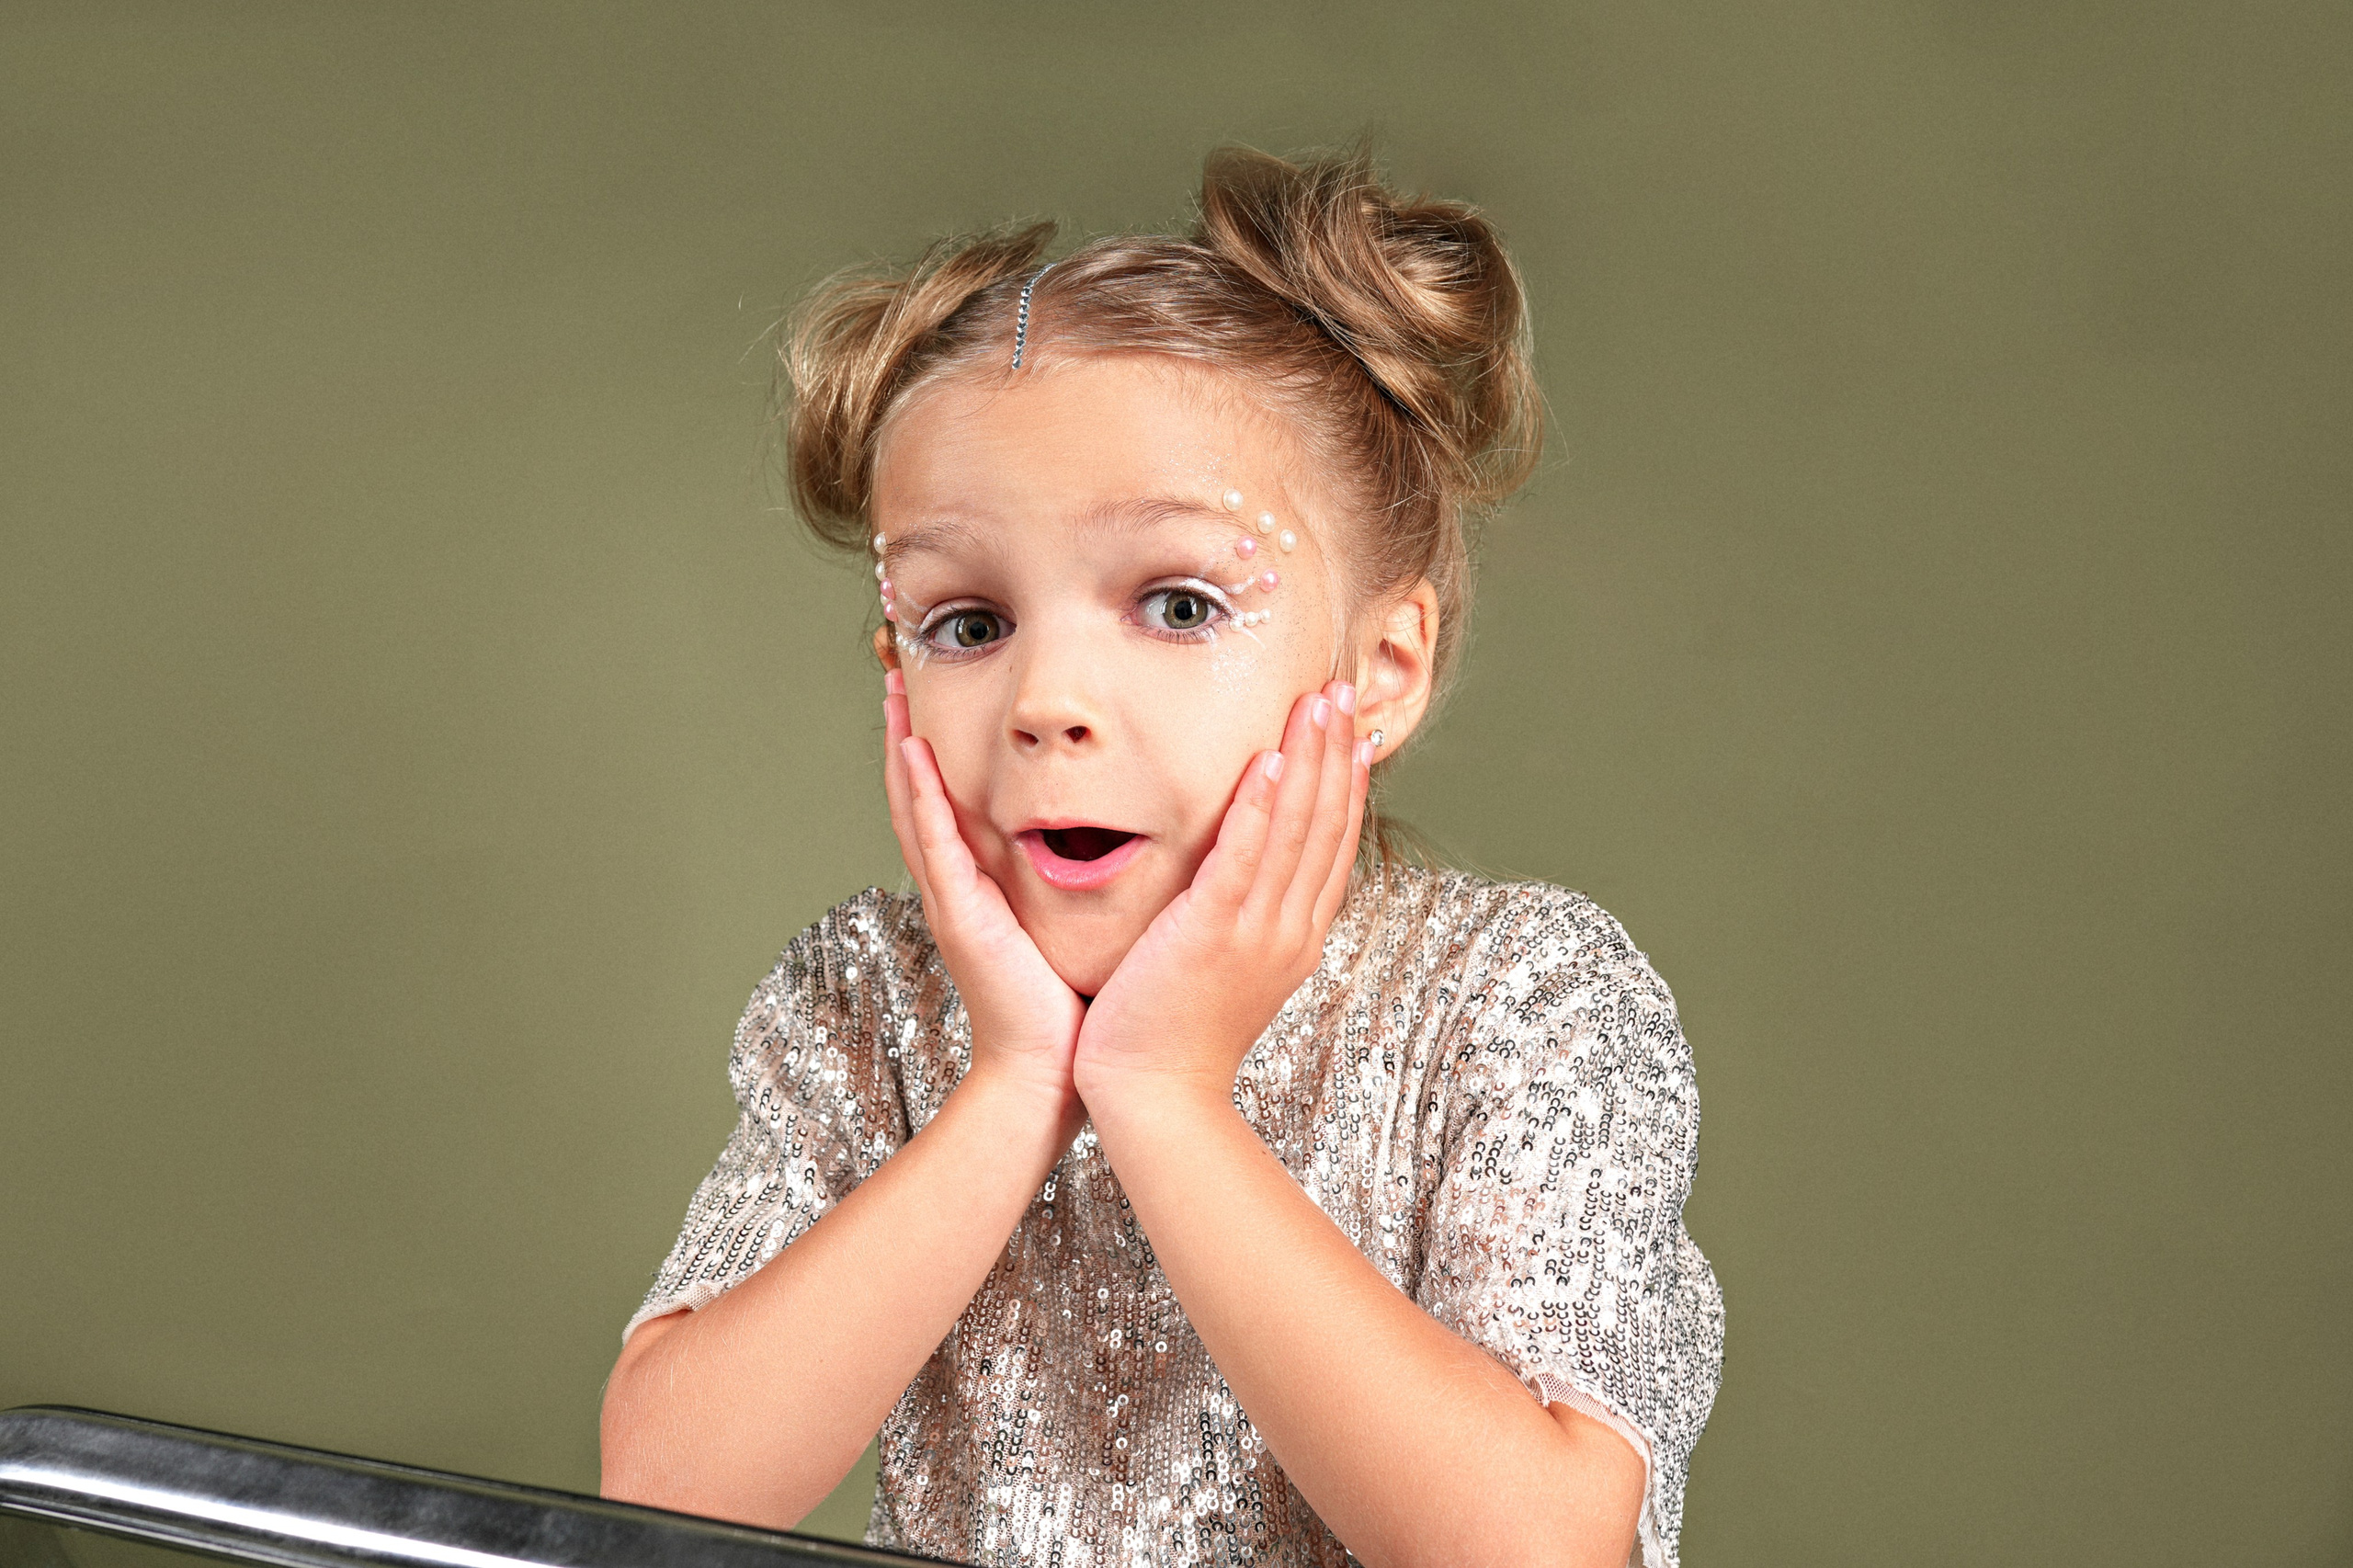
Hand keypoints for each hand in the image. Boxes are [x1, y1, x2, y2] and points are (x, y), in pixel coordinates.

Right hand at [882, 670, 1085, 1126]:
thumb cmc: (1067, 1008)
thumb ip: (1072, 885)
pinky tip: (913, 752)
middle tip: (897, 673)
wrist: (1049, 1074)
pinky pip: (936, 844)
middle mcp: (957, 889)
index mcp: (980, 890)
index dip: (934, 753)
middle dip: (904, 735)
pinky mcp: (962, 916)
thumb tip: (1109, 842)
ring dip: (899, 749)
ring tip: (892, 692)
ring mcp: (952, 901)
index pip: (948, 805)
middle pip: (918, 796)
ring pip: (915, 809)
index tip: (931, 698)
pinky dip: (920, 796)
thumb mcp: (1068, 928)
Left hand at [1073, 680, 1370, 1114]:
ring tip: (1317, 702)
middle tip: (1343, 690)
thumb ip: (1243, 917)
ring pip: (1296, 831)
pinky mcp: (1212, 934)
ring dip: (1310, 760)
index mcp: (1296, 936)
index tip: (1352, 730)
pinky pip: (1245, 860)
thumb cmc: (1176, 1032)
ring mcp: (1256, 933)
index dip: (1346, 783)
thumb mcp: (1228, 967)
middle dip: (1337, 752)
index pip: (1333, 845)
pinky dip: (1261, 809)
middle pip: (1327, 826)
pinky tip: (1270, 762)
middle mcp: (1289, 930)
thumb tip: (1246, 873)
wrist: (1155, 1097)